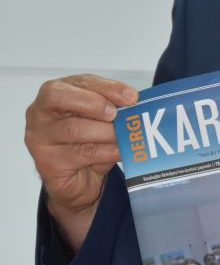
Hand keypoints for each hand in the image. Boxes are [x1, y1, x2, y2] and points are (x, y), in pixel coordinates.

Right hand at [24, 74, 137, 250]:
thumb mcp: (98, 121)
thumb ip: (111, 107)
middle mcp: (40, 113)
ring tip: (124, 136)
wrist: (77, 182)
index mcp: (54, 94)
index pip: (78, 82)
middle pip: (60, 98)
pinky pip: (81, 154)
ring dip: (106, 132)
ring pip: (74, 129)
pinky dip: (106, 151)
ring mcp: (40, 139)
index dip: (106, 87)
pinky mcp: (48, 163)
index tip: (130, 96)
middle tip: (116, 114)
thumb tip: (133, 101)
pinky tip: (119, 151)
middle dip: (94, 103)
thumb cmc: (87, 143)